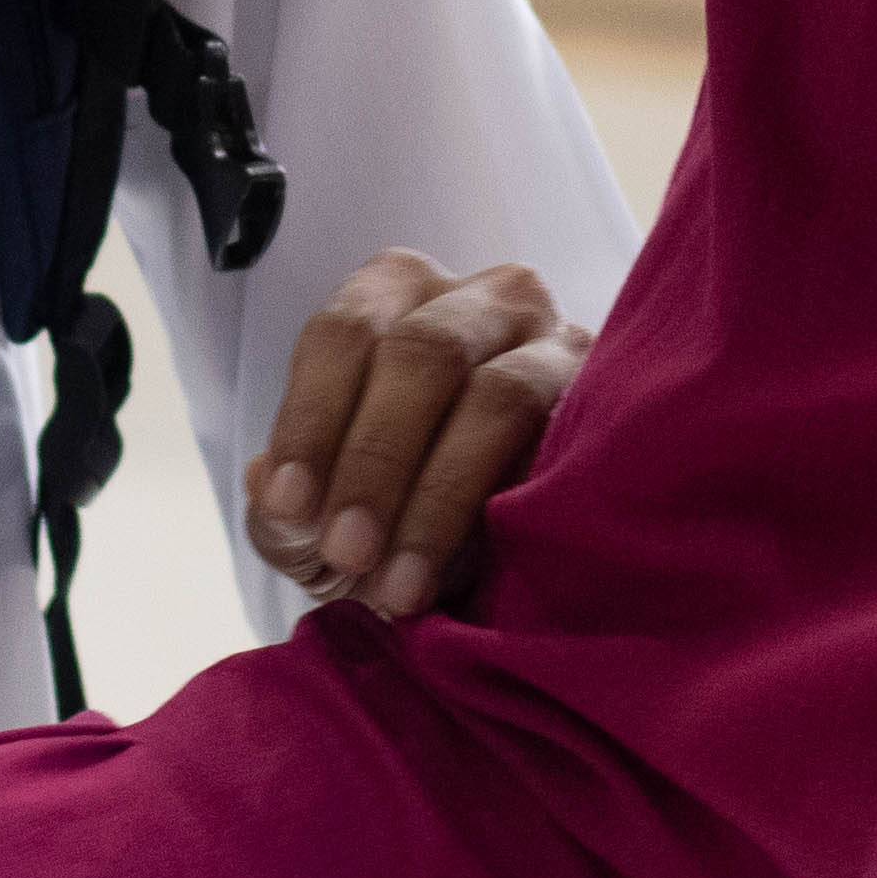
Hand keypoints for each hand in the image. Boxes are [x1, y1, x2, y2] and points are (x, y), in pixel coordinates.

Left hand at [241, 246, 584, 617]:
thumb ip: (287, 504)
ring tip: (400, 584)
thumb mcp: (325, 506)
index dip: (311, 420)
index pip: (344, 333)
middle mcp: (481, 297)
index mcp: (398, 293)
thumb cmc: (392, 504)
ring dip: (439, 495)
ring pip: (497, 395)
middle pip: (420, 354)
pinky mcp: (604, 398)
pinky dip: (510, 505)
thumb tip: (272, 490)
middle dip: (375, 460)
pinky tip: (476, 565)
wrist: (491, 545)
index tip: (291, 507)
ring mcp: (553, 341)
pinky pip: (561, 441)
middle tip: (346, 553)